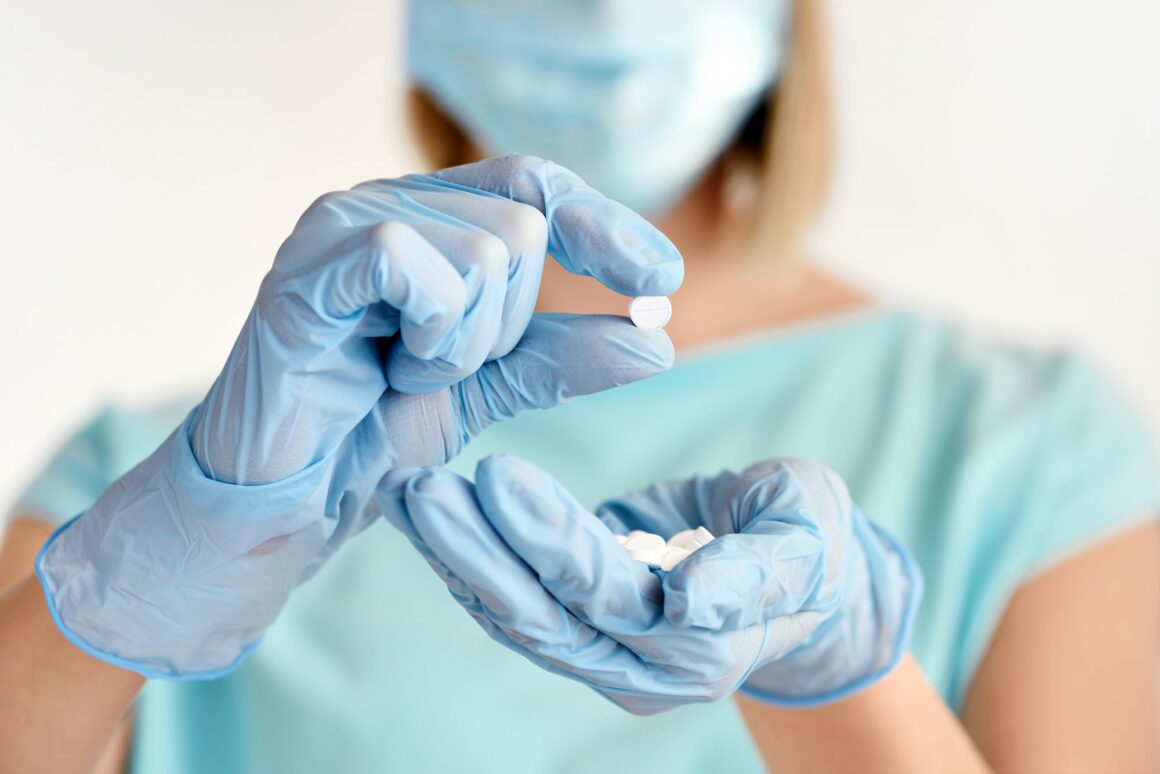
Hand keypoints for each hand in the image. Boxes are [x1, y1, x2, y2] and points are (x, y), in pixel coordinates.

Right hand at [36, 155, 681, 678]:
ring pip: (485, 247)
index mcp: (428, 221)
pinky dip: (428, 333)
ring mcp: (342, 224)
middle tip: (439, 370)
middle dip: (510, 325)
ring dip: (468, 343)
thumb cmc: (373, 434)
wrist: (289, 501)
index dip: (606, 227)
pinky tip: (389, 368)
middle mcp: (386, 204)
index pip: (537, 186)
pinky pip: (412, 259)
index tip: (664, 279)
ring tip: (405, 375)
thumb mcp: (491, 388)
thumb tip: (657, 336)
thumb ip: (563, 356)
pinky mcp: (308, 264)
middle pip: (523, 225)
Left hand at [379, 455, 920, 714]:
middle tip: (421, 490)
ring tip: (407, 495)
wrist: (795, 573)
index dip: (553, 539)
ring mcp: (604, 656)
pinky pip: (513, 601)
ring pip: (515, 614)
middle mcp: (641, 669)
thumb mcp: (806, 540)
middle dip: (478, 551)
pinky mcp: (578, 629)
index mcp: (699, 647)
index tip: (498, 476)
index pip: (609, 594)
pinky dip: (468, 559)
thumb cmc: (810, 542)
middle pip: (543, 614)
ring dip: (456, 556)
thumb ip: (756, 572)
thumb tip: (690, 600)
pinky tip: (427, 515)